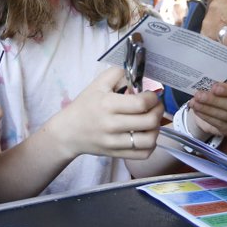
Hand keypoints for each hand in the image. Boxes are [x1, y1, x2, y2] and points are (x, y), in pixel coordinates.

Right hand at [43, 66, 164, 159]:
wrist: (68, 132)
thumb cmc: (85, 105)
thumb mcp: (97, 84)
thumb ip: (118, 73)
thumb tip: (139, 72)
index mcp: (108, 104)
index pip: (141, 104)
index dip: (153, 98)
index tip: (151, 94)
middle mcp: (112, 125)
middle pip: (149, 121)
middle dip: (159, 110)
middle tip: (155, 106)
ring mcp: (115, 142)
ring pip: (149, 140)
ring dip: (156, 129)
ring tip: (152, 121)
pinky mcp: (117, 154)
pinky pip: (143, 154)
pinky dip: (151, 145)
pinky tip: (146, 135)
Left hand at [187, 78, 226, 138]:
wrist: (215, 103)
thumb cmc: (219, 88)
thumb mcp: (220, 79)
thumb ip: (218, 79)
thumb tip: (206, 79)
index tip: (214, 88)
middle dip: (214, 100)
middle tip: (198, 96)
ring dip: (207, 109)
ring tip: (194, 103)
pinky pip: (221, 125)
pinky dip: (207, 117)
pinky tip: (198, 111)